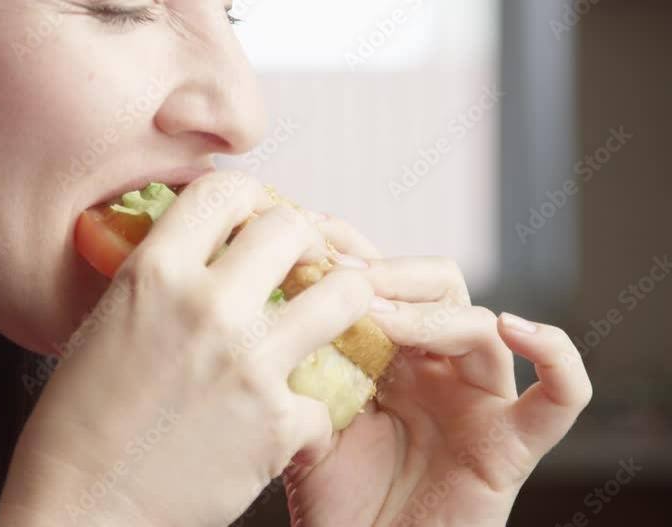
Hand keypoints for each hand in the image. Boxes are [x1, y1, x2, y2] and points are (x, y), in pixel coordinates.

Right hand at [0, 172, 376, 526]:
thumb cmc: (78, 427)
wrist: (81, 510)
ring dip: (341, 306)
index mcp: (152, 275)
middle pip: (292, 229)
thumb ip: (157, 281)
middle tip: (305, 268)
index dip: (253, 198)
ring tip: (325, 325)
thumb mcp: (104, 326)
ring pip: (344, 296)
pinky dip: (309, 415)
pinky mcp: (275, 424)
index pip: (224, 190)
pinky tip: (284, 425)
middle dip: (307, 243)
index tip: (260, 220)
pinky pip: (325, 398)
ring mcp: (247, 363)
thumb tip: (203, 256)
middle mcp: (205, 307)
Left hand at [284, 217, 592, 526]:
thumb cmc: (334, 498)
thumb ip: (305, 361)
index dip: (353, 250)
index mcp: (392, 352)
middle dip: (390, 273)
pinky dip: (555, 355)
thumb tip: (281, 292)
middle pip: (438, 285)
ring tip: (374, 317)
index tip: (308, 236)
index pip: (387, 277)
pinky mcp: (513, 444)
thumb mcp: (308, 415)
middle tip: (340, 276)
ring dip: (426, 313)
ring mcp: (479, 400)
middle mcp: (439, 366)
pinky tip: (514, 328)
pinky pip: (562, 396)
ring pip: (478, 325)